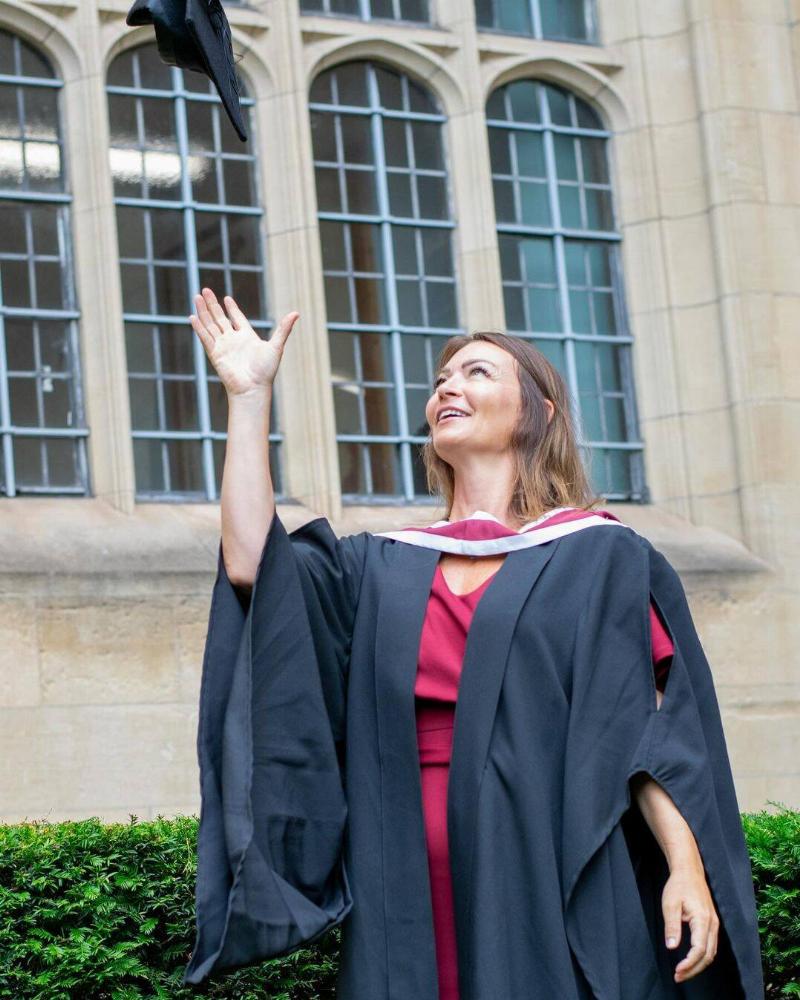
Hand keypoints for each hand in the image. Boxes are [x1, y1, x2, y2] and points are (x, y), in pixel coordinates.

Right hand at [189, 287, 298, 396]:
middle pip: (220, 318)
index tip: (226, 298)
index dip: (232, 309)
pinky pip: (205, 338)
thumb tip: (296, 313)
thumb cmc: (266, 371)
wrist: (253, 388)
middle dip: (212, 304)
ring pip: (210, 324)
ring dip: (203, 311)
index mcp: (247, 337)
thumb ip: (284, 329)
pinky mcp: (215, 354)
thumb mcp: (276, 346)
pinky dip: (199, 328)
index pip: (237, 318)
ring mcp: (223, 346)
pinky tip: (193, 317)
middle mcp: (234, 340)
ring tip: (197, 296)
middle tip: (205, 290)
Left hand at [662, 859, 719, 982]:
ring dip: (698, 965)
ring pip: (711, 953)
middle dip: (694, 969)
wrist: (689, 871)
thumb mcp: (670, 904)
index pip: (699, 950)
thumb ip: (672, 926)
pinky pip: (710, 946)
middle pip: (707, 956)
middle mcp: (712, 924)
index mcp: (702, 920)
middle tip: (678, 977)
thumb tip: (672, 947)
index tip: (677, 971)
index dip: (689, 964)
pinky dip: (702, 957)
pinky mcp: (712, 924)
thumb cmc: (679, 885)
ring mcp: (714, 925)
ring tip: (683, 972)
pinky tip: (691, 961)